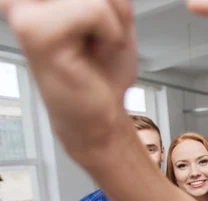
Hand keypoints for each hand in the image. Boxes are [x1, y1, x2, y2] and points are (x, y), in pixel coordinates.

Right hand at [0, 0, 137, 163]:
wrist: (100, 112)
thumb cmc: (102, 66)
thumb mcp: (111, 9)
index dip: (108, 2)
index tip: (93, 27)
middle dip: (113, 4)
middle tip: (102, 33)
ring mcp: (22, 8)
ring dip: (114, 21)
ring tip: (97, 42)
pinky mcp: (34, 30)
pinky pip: (94, 10)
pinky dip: (112, 34)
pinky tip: (96, 51)